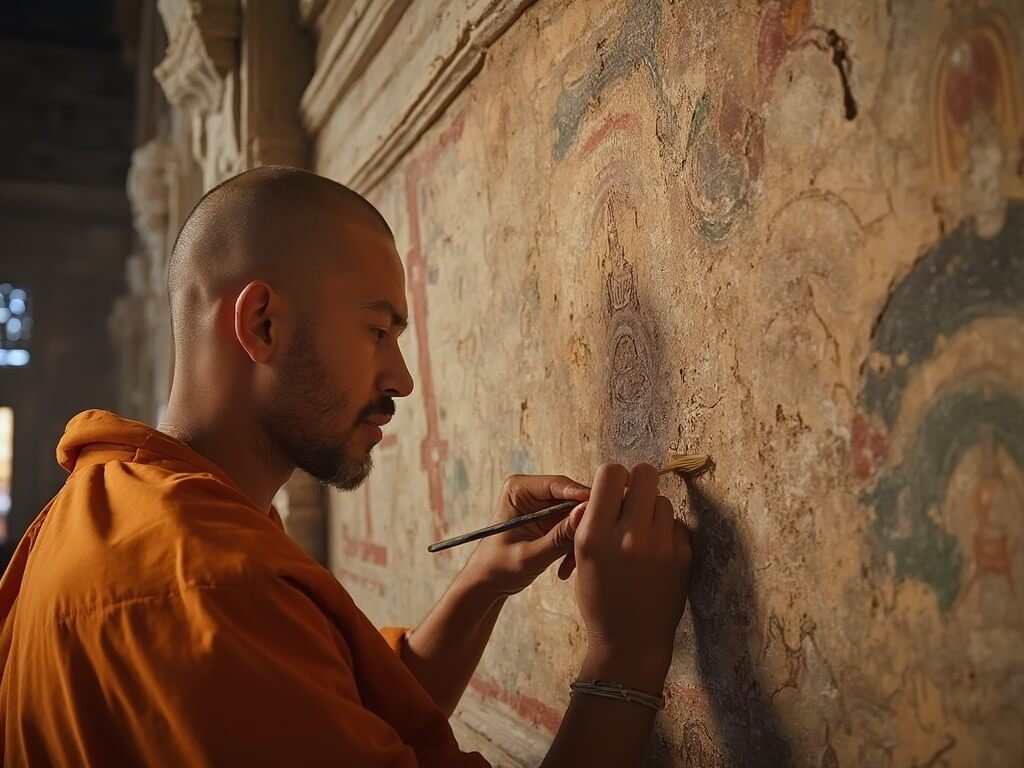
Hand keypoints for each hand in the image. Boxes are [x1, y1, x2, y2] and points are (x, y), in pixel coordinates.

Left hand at [463, 474, 589, 596]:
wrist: (488, 582)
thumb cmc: (498, 568)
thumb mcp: (530, 556)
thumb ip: (558, 537)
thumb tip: (585, 515)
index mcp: (519, 488)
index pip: (559, 484)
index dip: (583, 497)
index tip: (603, 512)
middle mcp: (533, 491)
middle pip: (573, 497)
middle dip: (582, 524)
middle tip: (590, 546)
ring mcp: (545, 504)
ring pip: (578, 514)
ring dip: (579, 539)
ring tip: (570, 566)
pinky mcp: (553, 518)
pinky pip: (575, 527)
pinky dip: (575, 546)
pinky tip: (566, 567)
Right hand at [573, 463, 691, 690]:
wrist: (630, 643)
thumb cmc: (600, 599)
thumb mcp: (582, 558)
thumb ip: (592, 520)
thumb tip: (610, 486)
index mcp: (595, 535)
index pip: (610, 473)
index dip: (613, 477)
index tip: (614, 491)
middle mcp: (628, 536)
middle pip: (644, 474)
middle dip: (639, 482)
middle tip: (634, 501)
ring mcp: (660, 546)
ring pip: (663, 501)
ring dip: (653, 512)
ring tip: (645, 537)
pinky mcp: (683, 557)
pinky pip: (677, 525)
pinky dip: (668, 533)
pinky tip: (659, 554)